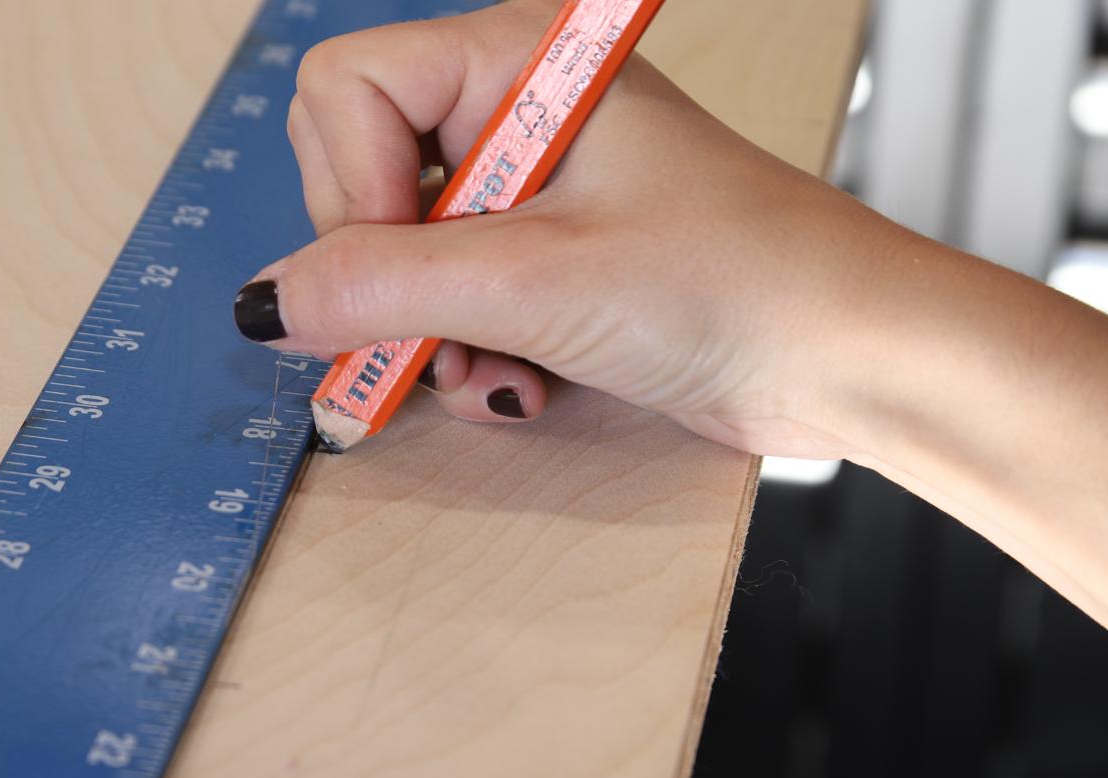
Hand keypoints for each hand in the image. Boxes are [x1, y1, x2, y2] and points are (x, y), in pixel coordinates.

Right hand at [233, 0, 899, 459]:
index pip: (344, 92)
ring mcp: (529, 191)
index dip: (350, 190)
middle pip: (357, 177)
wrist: (844, 355)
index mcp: (514, 62)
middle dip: (392, 279)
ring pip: (398, 256)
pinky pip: (449, 301)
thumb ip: (382, 285)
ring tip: (501, 372)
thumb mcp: (535, 281)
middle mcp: (513, 113)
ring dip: (434, 335)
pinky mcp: (547, 259)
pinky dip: (471, 355)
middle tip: (449, 332)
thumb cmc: (731, 279)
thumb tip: (263, 300)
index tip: (407, 267)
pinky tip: (524, 383)